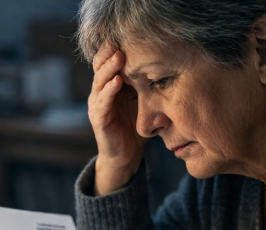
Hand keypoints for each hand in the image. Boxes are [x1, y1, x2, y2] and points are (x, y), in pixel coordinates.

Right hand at [88, 43, 147, 195]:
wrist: (125, 156)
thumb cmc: (135, 129)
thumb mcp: (143, 102)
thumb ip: (147, 86)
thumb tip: (168, 66)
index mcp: (110, 87)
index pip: (109, 62)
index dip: (114, 49)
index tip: (127, 37)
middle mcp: (101, 93)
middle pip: (101, 67)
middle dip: (110, 53)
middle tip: (121, 42)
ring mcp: (98, 105)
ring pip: (100, 81)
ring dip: (109, 68)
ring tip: (119, 57)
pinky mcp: (98, 119)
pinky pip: (102, 102)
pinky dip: (108, 91)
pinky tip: (116, 81)